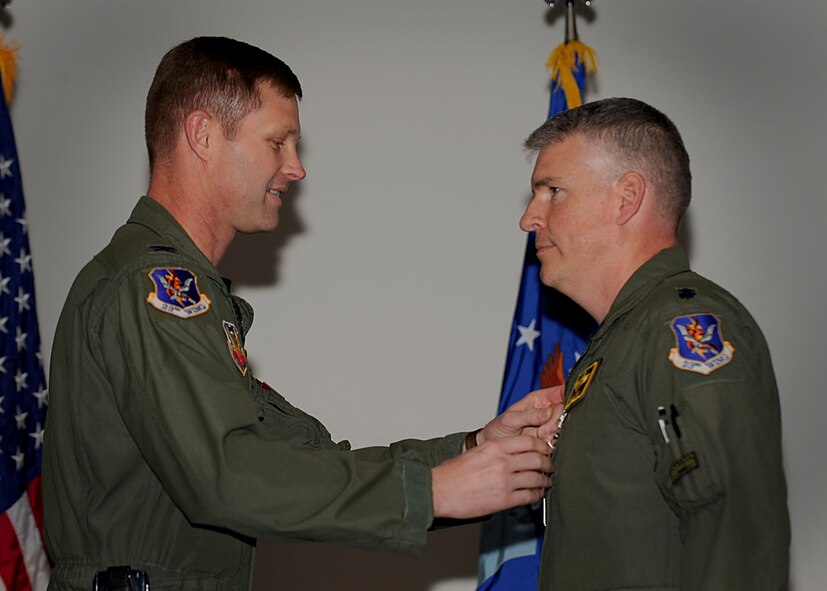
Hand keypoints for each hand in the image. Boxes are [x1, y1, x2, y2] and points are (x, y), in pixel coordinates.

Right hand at [432, 434, 552, 518]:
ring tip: (546, 481)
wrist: (439, 491)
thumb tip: (516, 453)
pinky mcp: (504, 500)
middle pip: (537, 458)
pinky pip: (529, 496)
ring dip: (545, 480)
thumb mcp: (477, 452)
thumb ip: (497, 450)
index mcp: (495, 446)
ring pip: (537, 478)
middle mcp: (502, 461)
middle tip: (549, 465)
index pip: (529, 442)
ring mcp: (504, 481)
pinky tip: (537, 493)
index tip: (546, 450)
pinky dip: (537, 494)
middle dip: (548, 463)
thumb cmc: (453, 473)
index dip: (542, 446)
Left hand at [473, 385, 564, 446]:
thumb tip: (547, 412)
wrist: (496, 449)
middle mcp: (547, 412)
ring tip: (539, 436)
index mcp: (539, 399)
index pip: (561, 392)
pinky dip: (553, 444)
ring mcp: (550, 427)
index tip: (563, 405)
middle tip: (543, 428)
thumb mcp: (510, 419)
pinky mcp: (551, 441)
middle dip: (556, 420)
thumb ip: (529, 415)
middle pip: (565, 411)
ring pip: (565, 427)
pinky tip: (543, 444)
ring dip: (554, 433)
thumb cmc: (498, 429)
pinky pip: (560, 442)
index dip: (567, 396)